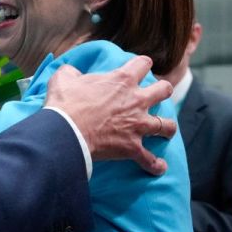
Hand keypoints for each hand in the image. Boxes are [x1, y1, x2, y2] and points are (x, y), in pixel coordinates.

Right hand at [44, 55, 174, 174]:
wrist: (65, 132)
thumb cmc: (65, 104)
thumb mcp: (64, 78)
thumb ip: (72, 72)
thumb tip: (73, 74)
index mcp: (122, 80)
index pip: (142, 63)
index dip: (142, 64)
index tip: (140, 66)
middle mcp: (136, 101)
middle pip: (164, 90)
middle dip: (163, 91)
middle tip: (158, 94)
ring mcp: (137, 125)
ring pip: (167, 125)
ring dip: (167, 128)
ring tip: (165, 131)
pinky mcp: (132, 147)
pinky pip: (150, 159)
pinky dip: (156, 165)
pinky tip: (160, 167)